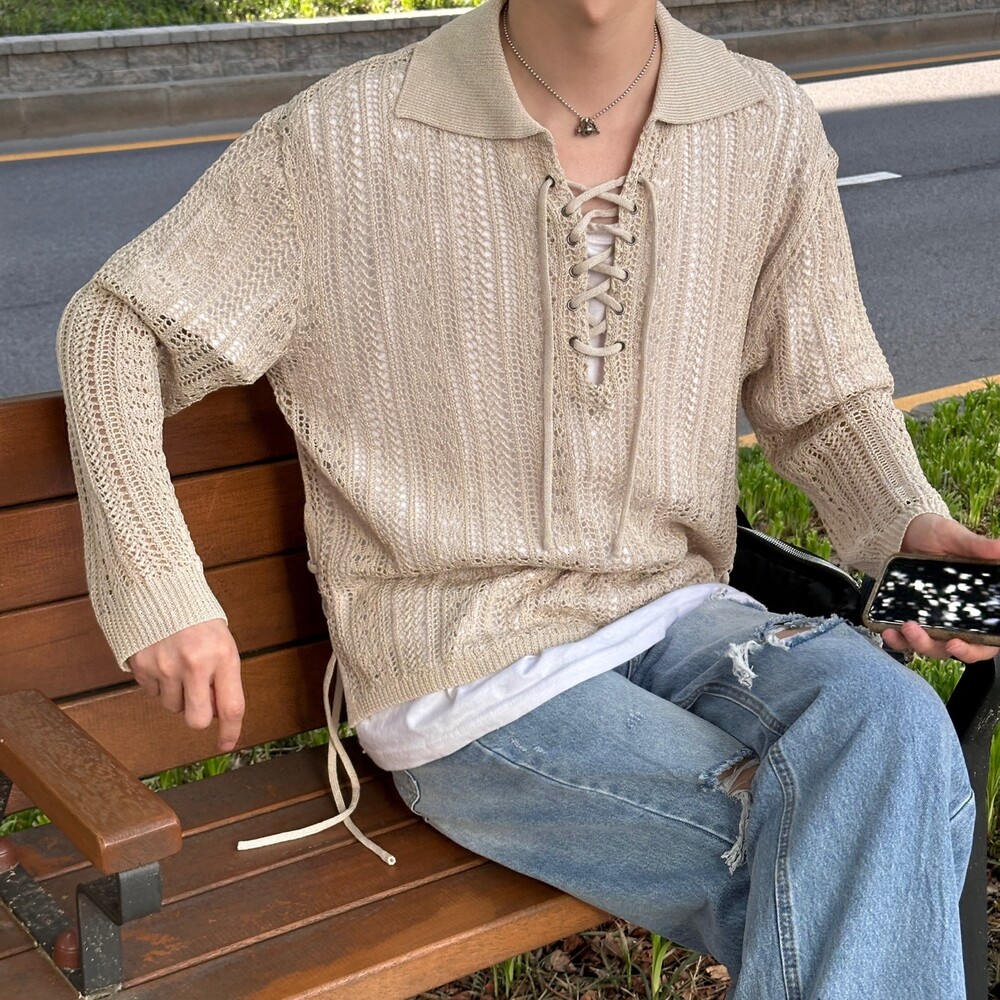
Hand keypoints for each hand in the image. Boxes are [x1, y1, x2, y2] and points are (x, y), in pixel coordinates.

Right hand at [127, 619, 244, 751]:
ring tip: (179, 665)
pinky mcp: (141, 666)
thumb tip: (215, 714)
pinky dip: (158, 682)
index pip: (231, 707)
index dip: (231, 731)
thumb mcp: (222, 642)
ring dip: (177, 694)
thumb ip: (222, 677)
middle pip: (197, 719)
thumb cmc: (197, 617)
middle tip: (199, 697)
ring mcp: (165, 666)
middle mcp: (194, 664)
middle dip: (199, 716)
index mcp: (222, 656)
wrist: (160, 587)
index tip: (227, 744)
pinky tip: (162, 659)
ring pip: (172, 707)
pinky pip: (152, 693)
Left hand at [881, 513, 999, 664]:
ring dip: (914, 643)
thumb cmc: (937, 534)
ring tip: (903, 627)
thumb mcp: (957, 537)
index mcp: (976, 605)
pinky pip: (903, 638)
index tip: (956, 643)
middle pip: (952, 648)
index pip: (985, 640)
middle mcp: (956, 617)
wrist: (903, 529)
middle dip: (935, 647)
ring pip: (927, 646)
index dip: (974, 649)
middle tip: (917, 631)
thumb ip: (978, 546)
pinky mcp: (908, 616)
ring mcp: (930, 619)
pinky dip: (895, 639)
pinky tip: (887, 631)